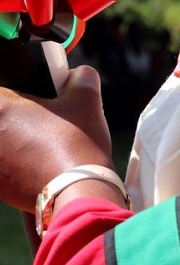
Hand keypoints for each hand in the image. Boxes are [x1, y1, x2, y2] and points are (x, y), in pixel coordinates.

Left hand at [0, 66, 112, 211]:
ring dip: (17, 143)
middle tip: (42, 124)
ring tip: (44, 147)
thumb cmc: (77, 142)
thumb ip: (80, 77)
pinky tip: (41, 167)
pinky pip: (5, 169)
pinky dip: (18, 167)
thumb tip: (77, 74)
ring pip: (4, 144)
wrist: (78, 189)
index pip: (2, 91)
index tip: (34, 102)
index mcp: (0, 107)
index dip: (19, 96)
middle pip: (3, 120)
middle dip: (19, 120)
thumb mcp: (87, 99)